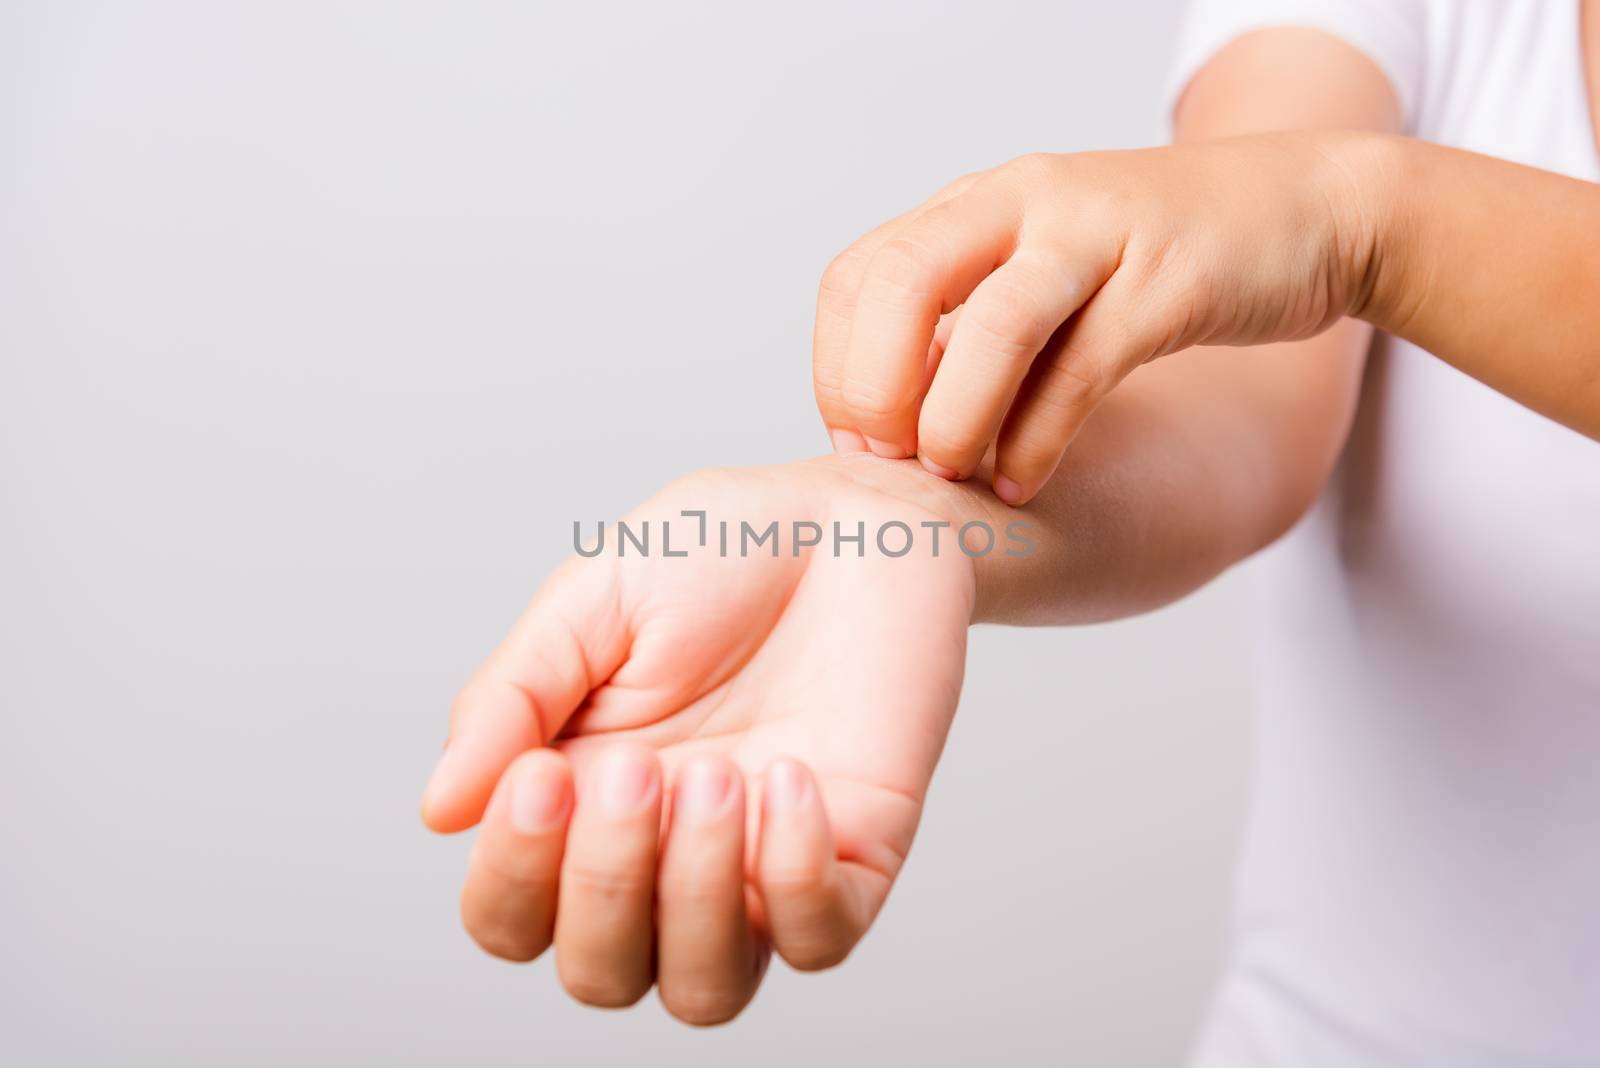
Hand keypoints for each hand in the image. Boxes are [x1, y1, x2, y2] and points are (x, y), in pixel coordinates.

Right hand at [420, 458, 974, 1023]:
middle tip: (637, 768)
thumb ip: (511, 698)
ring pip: (704, 989)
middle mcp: (665, 856)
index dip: (510, 875)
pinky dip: (794, 880)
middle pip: (600, 972)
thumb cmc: (721, 552)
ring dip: (693, 900)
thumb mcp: (591, 600)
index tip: (541, 774)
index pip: (511, 916)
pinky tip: (790, 777)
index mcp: (581, 801)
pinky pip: (817, 940)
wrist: (857, 516)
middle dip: (602, 885)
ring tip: (716, 773)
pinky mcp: (854, 856)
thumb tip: (441, 809)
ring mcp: (761, 866)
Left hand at [812, 131, 1381, 503]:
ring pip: (993, 322)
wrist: (1307, 210)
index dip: (839, 370)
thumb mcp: (1039, 279)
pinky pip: (1082, 367)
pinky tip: (1023, 482)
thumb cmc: (1153, 265)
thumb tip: (885, 433)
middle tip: (892, 466)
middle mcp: (1021, 203)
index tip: (861, 446)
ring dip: (955, 416)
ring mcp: (1096, 235)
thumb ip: (965, 333)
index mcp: (975, 207)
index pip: (858, 277)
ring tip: (954, 476)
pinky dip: (1039, 437)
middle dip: (872, 389)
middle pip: (900, 281)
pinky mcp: (1169, 281)